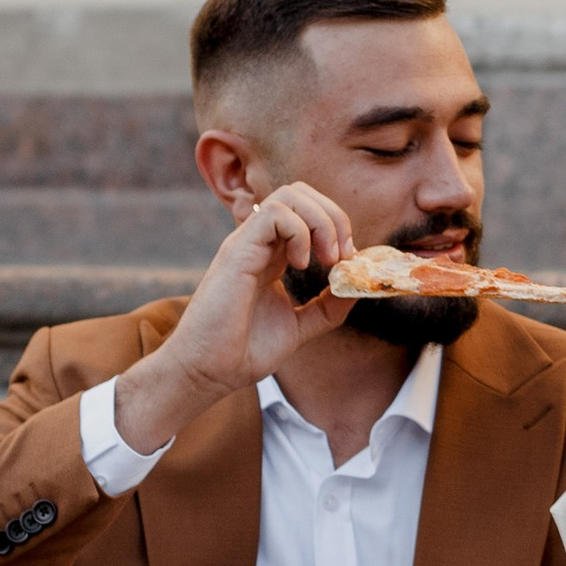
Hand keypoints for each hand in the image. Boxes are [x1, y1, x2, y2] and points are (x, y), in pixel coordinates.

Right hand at [116, 182, 356, 451]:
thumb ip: (327, 307)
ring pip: (289, 194)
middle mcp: (259, 243)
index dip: (336, 227)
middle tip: (341, 255)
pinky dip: (299, 231)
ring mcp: (247, 243)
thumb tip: (356, 287)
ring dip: (321, 221)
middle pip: (301, 193)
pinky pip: (274, 213)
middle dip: (334, 216)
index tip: (348, 261)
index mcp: (273, 255)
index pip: (306, 212)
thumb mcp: (299, 326)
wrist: (209, 372)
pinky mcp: (237, 251)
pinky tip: (300, 265)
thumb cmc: (244, 351)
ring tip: (326, 259)